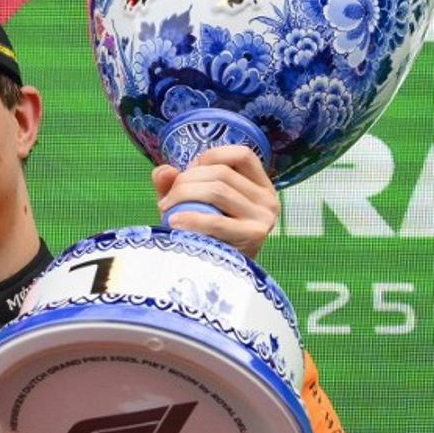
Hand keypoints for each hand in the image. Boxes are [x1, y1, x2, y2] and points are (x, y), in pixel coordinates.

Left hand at [152, 145, 279, 259]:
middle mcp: (269, 199)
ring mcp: (264, 218)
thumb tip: (164, 170)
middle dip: (186, 180)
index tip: (188, 173)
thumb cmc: (206, 235)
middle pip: (222, 173)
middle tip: (167, 199)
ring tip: (166, 210)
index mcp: (261, 187)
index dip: (211, 157)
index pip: (242, 155)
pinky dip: (191, 219)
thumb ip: (176, 184)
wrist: (218, 277)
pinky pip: (217, 221)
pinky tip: (173, 223)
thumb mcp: (192, 204)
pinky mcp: (254, 237)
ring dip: (183, 195)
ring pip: (218, 190)